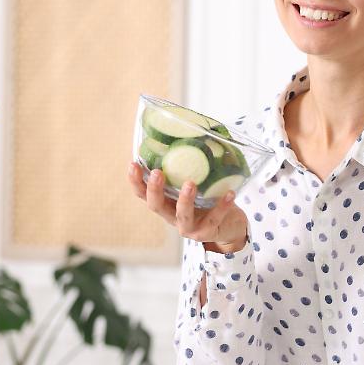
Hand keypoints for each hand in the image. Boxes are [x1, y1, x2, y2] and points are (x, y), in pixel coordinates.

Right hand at [127, 162, 248, 252]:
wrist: (229, 226)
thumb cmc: (210, 200)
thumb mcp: (198, 183)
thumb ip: (192, 165)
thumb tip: (199, 131)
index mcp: (166, 202)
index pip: (143, 193)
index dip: (135, 181)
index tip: (133, 164)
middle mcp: (172, 215)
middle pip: (156, 205)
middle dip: (154, 190)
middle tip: (157, 173)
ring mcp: (188, 226)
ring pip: (182, 215)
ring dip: (184, 200)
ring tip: (190, 183)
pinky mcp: (206, 233)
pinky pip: (214, 218)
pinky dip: (222, 206)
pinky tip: (230, 194)